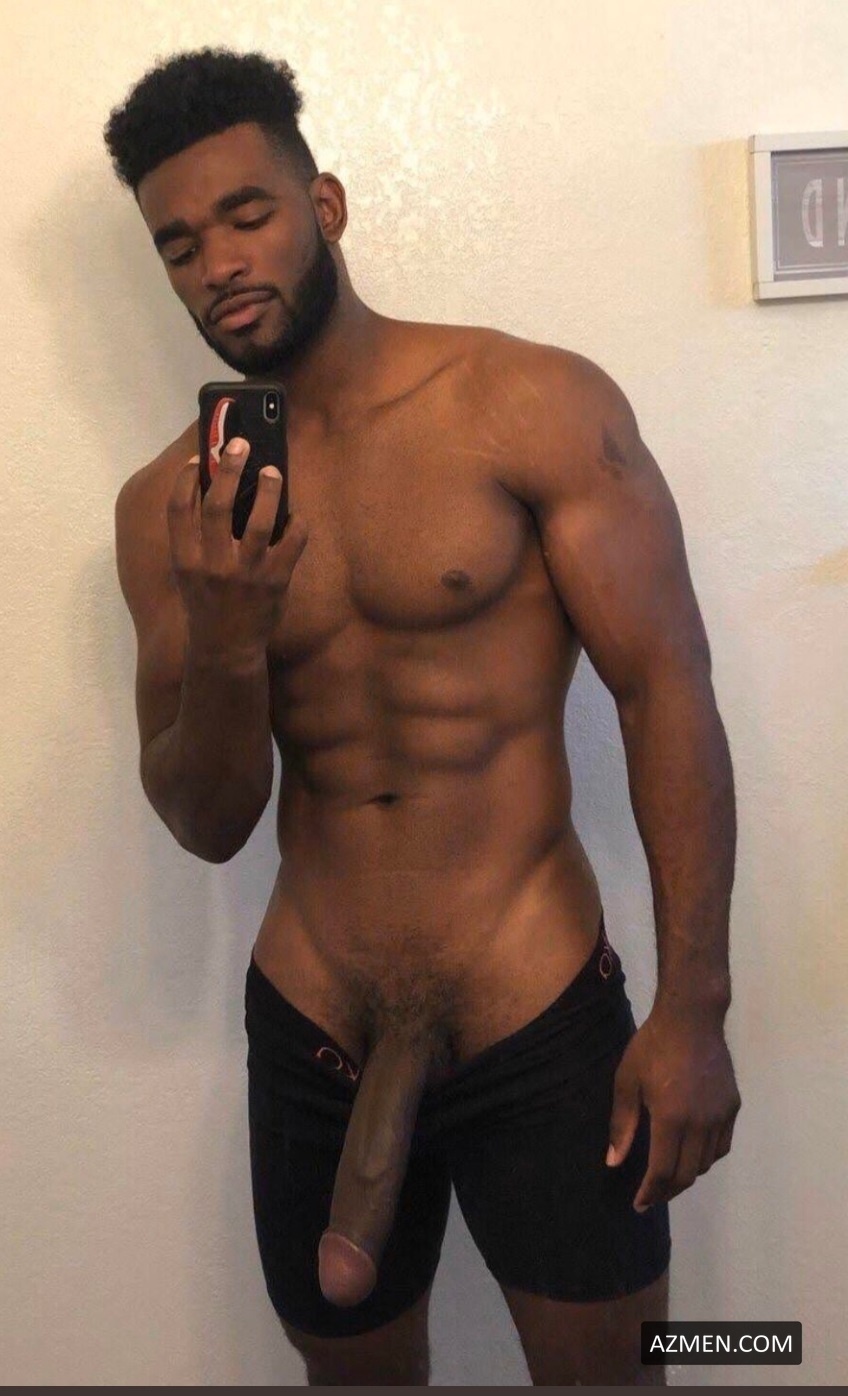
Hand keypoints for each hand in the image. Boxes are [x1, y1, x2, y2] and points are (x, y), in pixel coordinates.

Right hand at [168, 437, 307, 662]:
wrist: (226, 649)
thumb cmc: (206, 605)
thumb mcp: (187, 574)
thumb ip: (195, 539)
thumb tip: (214, 490)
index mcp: (185, 561)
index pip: (179, 510)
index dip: (187, 480)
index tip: (199, 458)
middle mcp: (213, 564)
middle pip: (219, 505)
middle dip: (229, 469)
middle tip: (240, 444)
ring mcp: (247, 573)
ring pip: (260, 521)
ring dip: (269, 490)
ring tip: (273, 471)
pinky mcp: (276, 581)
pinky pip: (293, 542)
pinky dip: (297, 524)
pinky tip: (295, 515)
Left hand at [605, 1003, 740, 1210]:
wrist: (692, 1017)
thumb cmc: (652, 1045)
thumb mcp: (627, 1081)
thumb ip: (621, 1125)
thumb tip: (614, 1162)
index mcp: (671, 1118)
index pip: (663, 1172)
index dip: (650, 1192)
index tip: (639, 1204)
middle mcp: (701, 1124)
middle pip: (687, 1174)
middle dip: (667, 1191)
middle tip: (651, 1196)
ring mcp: (721, 1116)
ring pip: (706, 1162)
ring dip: (687, 1174)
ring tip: (669, 1176)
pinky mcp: (733, 1106)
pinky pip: (721, 1145)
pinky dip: (706, 1157)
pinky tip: (692, 1153)